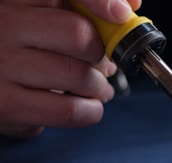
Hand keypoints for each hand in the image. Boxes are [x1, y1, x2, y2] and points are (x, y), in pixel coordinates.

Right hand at [0, 0, 138, 137]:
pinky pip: (69, 110)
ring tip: (98, 88)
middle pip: (78, 35)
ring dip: (100, 86)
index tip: (121, 14)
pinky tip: (88, 106)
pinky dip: (91, 110)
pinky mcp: (8, 104)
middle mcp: (4, 24)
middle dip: (102, 54)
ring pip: (78, 75)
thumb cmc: (23, 51)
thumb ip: (81, 9)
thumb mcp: (43, 19)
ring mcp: (2, 65)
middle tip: (104, 64)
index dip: (100, 1)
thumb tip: (128, 5)